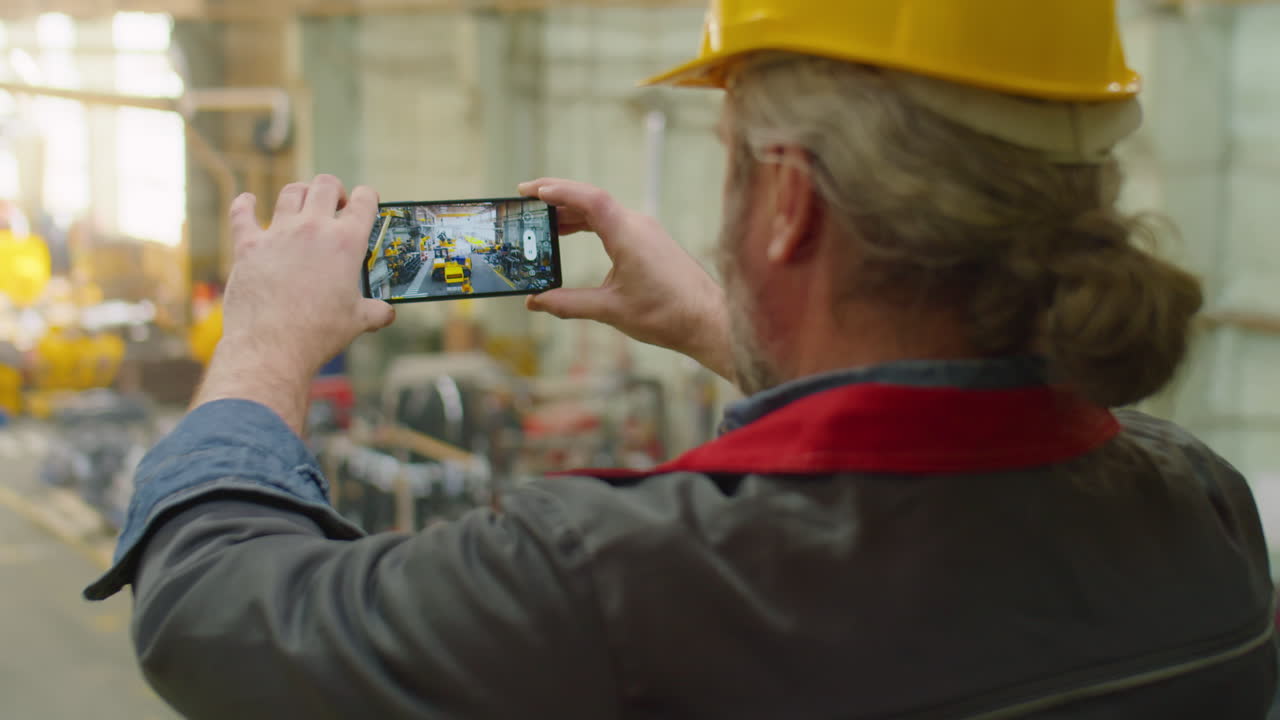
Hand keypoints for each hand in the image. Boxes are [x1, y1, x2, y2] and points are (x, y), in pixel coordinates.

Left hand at [196, 175, 393, 433]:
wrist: (272, 346)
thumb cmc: (319, 333)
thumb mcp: (357, 322)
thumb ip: (376, 312)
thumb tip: (388, 314)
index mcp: (346, 242)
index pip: (364, 200)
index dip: (368, 197)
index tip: (367, 202)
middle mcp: (313, 229)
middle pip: (325, 185)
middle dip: (334, 190)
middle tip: (335, 204)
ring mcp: (278, 233)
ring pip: (290, 193)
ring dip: (300, 193)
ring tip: (303, 203)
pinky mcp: (248, 245)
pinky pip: (242, 213)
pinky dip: (245, 205)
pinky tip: (248, 201)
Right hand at [518, 178, 733, 381]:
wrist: (709, 320)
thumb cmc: (666, 314)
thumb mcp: (611, 310)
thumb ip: (569, 303)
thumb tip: (535, 302)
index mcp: (628, 234)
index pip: (588, 200)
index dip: (557, 192)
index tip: (530, 192)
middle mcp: (637, 224)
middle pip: (591, 199)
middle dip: (556, 196)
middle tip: (525, 197)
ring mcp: (645, 231)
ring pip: (602, 209)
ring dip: (571, 211)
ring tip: (541, 221)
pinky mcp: (650, 241)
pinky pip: (613, 221)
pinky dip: (588, 222)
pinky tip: (571, 233)